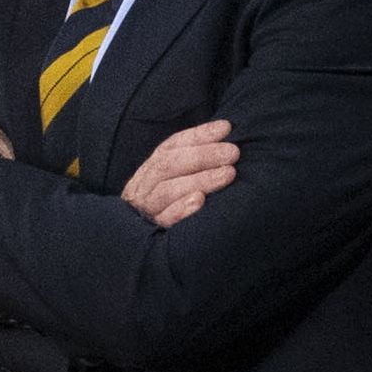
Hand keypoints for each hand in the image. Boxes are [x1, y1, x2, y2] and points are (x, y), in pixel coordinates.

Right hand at [122, 120, 237, 226]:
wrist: (137, 242)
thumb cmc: (172, 202)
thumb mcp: (178, 176)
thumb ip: (196, 156)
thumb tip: (225, 129)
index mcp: (153, 166)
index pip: (173, 145)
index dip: (199, 135)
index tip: (226, 129)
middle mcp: (145, 184)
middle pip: (169, 164)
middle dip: (203, 156)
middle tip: (233, 153)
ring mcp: (147, 207)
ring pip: (167, 190)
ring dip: (199, 180)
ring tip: (227, 174)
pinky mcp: (152, 229)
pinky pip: (164, 219)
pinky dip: (181, 210)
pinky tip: (200, 201)